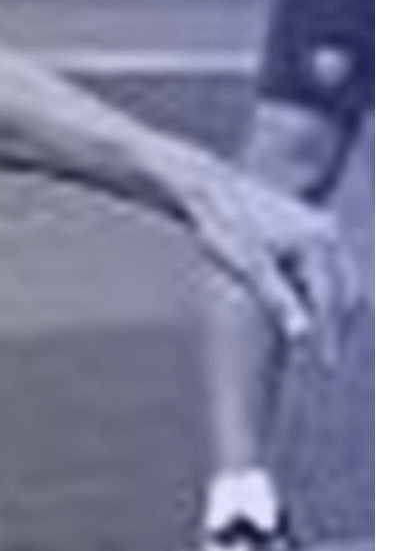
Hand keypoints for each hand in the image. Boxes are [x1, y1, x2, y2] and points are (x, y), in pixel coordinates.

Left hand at [195, 166, 369, 357]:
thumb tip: (304, 335)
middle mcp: (327, 233)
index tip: (324, 364)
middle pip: (345, 290)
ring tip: (323, 345)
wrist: (206, 186)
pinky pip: (325, 268)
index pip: (331, 300)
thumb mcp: (250, 266)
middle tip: (328, 362)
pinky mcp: (308, 229)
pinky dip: (321, 293)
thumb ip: (279, 299)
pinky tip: (309, 314)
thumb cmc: (223, 224)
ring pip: (339, 279)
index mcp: (319, 242)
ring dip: (334, 311)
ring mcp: (320, 228)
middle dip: (339, 326)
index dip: (328, 335)